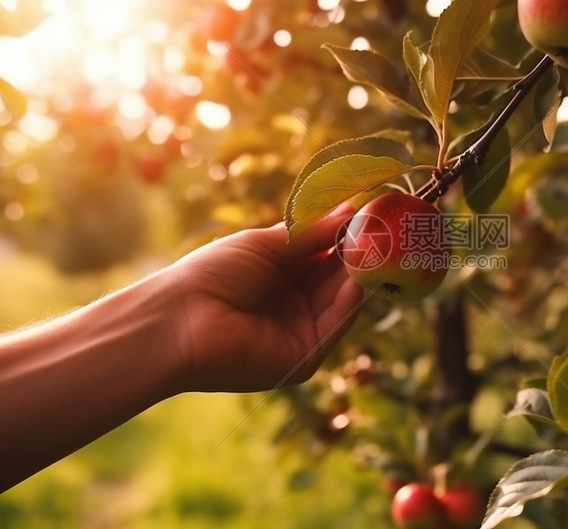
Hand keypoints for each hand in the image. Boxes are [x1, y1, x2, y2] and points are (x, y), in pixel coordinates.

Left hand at [166, 205, 363, 391]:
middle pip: (337, 278)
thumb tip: (352, 208)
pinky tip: (361, 276)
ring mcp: (300, 332)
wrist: (179, 320)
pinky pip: (334, 326)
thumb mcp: (266, 244)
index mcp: (279, 276)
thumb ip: (312, 233)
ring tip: (382, 245)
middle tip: (388, 227)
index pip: (323, 255)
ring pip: (341, 301)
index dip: (347, 235)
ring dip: (360, 274)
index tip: (373, 213)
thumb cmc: (212, 274)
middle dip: (361, 253)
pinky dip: (350, 301)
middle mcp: (293, 305)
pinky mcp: (304, 359)